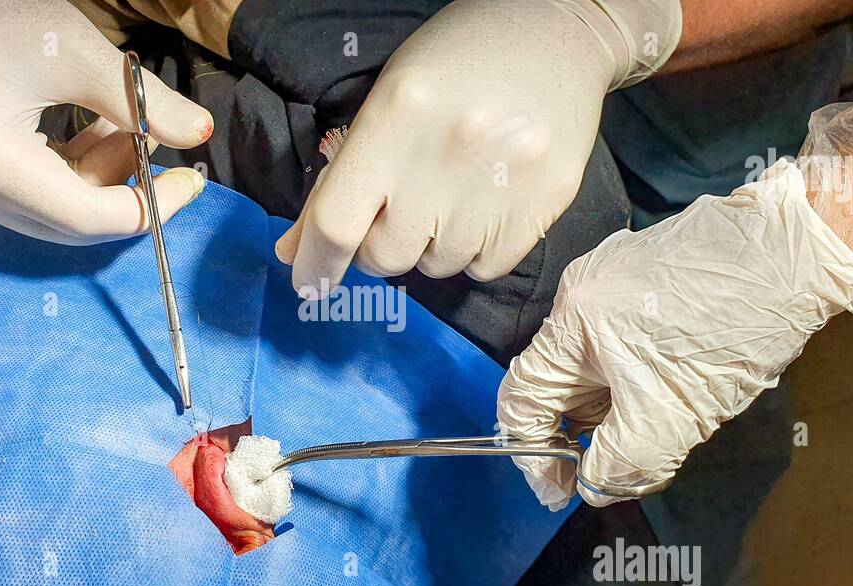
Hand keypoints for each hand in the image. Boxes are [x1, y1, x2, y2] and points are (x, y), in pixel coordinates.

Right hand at [0, 0, 212, 243]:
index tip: (192, 179)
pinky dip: (65, 170)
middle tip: (163, 146)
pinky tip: (91, 129)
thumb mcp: (75, 51)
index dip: (150, 205)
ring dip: (96, 175)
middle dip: (124, 189)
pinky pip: (24, 194)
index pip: (86, 217)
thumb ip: (143, 102)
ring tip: (125, 123)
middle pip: (67, 221)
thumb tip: (200, 134)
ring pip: (49, 210)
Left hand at [275, 0, 680, 293]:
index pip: (337, 221)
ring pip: (437, 266)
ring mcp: (503, 182)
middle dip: (381, 245)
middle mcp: (448, 155)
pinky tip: (483, 206)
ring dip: (432, 246)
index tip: (308, 285)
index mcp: (396, 117)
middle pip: (386, 255)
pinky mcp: (547, 201)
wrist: (557, 34)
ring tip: (451, 195)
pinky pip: (486, 268)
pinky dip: (475, 252)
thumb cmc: (457, 62)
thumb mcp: (385, 100)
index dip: (316, 263)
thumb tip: (295, 252)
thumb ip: (339, 178)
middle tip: (399, 209)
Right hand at [496, 161, 852, 508]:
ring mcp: (614, 273)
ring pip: (595, 361)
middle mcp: (581, 290)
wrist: (800, 254)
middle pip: (559, 380)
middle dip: (586, 432)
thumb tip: (593, 483)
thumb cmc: (731, 334)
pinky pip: (621, 336)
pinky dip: (636, 373)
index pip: (521, 397)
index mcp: (573, 322)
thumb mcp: (670, 419)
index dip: (532, 453)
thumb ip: (619, 463)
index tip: (563, 489)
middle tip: (623, 466)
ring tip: (664, 426)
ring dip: (616, 405)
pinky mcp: (647, 268)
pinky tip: (679, 384)